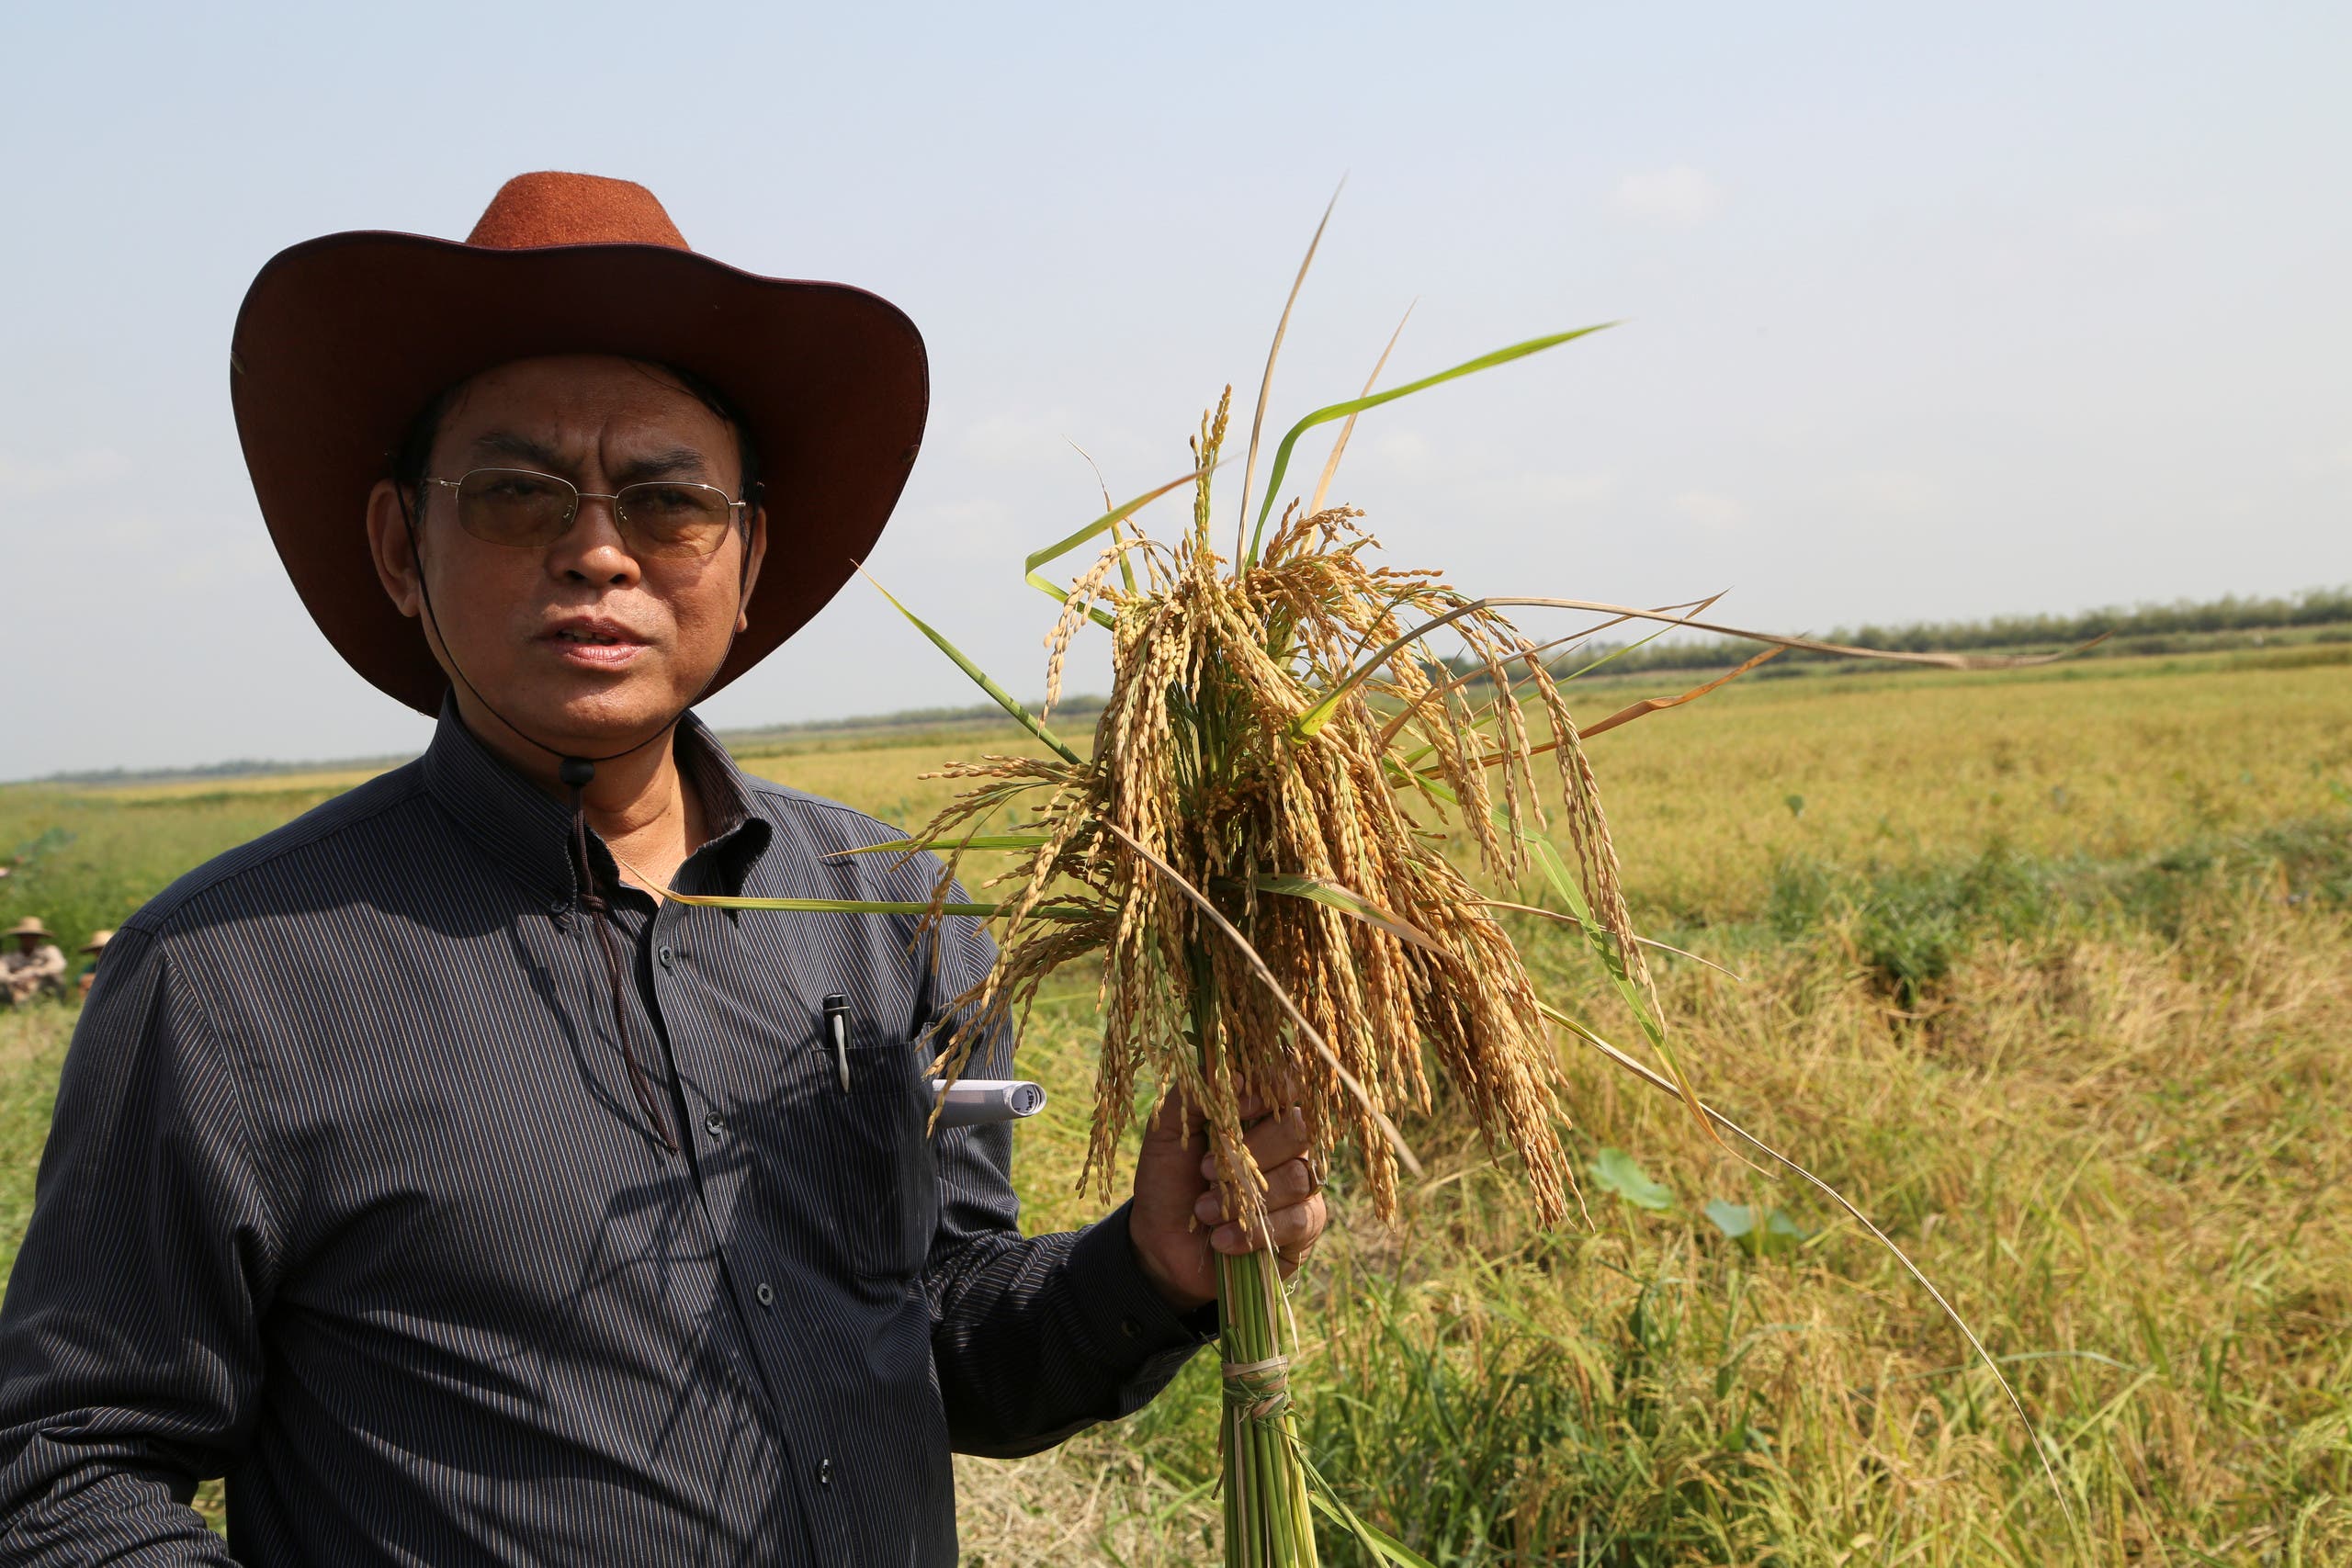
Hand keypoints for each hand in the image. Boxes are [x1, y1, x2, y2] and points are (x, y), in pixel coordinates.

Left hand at [1127, 1086, 1328, 1312]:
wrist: (1162, 1243)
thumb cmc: (1167, 1179)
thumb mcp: (1167, 1132)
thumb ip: (1193, 1095)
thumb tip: (1234, 1075)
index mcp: (1259, 1111)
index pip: (1288, 1082)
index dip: (1269, 1091)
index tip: (1233, 1111)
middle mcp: (1288, 1143)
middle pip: (1300, 1128)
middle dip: (1252, 1150)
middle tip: (1205, 1169)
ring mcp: (1302, 1184)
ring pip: (1298, 1176)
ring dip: (1244, 1196)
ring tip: (1203, 1211)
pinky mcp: (1304, 1226)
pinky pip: (1298, 1219)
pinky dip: (1255, 1230)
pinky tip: (1222, 1239)